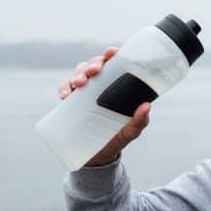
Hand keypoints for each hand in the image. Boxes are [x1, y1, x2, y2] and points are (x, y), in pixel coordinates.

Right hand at [56, 45, 151, 166]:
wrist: (98, 157)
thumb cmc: (117, 138)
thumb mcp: (131, 131)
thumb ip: (139, 121)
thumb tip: (147, 106)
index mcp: (116, 86)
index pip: (114, 64)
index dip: (111, 54)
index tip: (111, 52)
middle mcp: (100, 85)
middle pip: (95, 65)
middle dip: (93, 63)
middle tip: (94, 71)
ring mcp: (85, 93)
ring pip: (79, 73)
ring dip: (78, 73)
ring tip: (80, 83)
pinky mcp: (71, 103)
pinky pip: (64, 88)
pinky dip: (63, 88)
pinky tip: (66, 95)